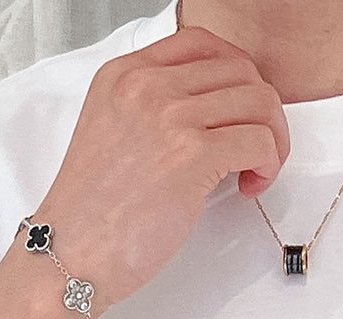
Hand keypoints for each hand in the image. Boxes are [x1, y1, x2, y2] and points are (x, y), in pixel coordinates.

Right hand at [31, 25, 290, 306]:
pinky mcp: (192, 154)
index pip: (200, 44)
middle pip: (239, 70)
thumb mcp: (111, 134)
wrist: (71, 251)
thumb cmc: (91, 213)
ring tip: (254, 171)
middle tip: (257, 148)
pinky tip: (249, 186)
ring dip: (271, 139)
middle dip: (261, 111)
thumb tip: (208, 117)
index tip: (238, 110)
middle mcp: (147, 86)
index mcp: (124, 75)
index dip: (235, 76)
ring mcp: (170, 116)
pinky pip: (259, 141)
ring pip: (258, 103)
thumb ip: (152, 112)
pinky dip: (268, 164)